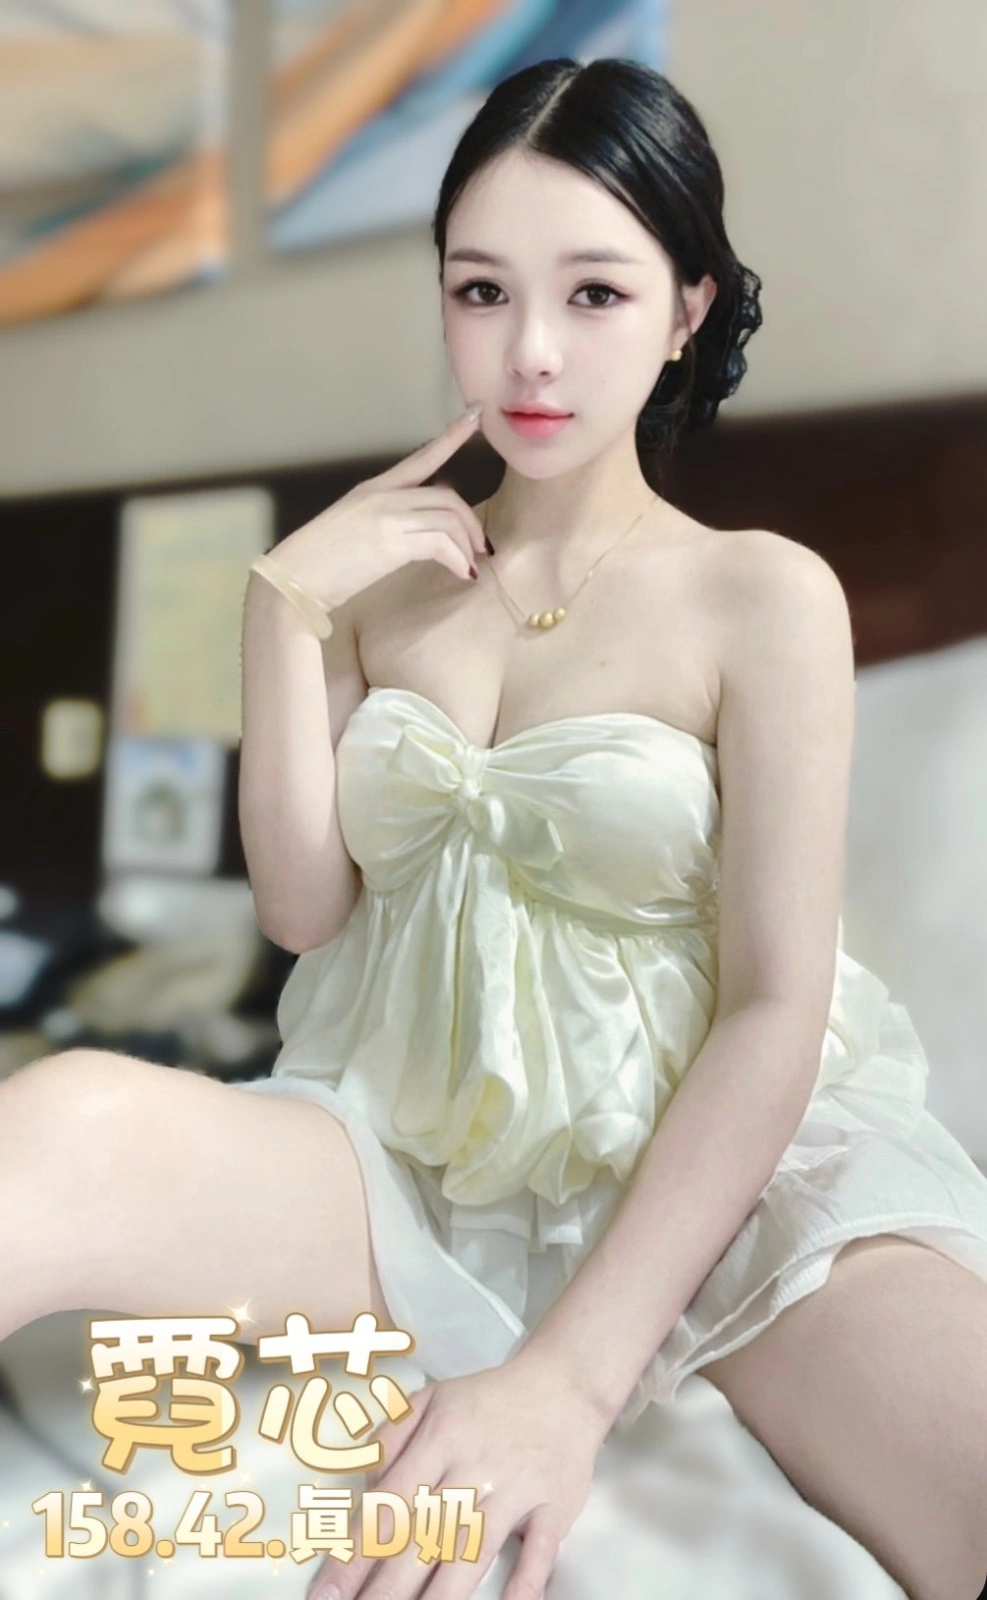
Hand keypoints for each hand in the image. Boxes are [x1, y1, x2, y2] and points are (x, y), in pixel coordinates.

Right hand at [265, 405, 488, 610]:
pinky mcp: (391, 541)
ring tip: (468, 566)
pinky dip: (458, 560)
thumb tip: (423, 528)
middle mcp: (383, 496)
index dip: (452, 437)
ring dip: (466, 546)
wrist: (295, 578)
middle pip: (448, 497)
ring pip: (449, 519)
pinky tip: (461, 573)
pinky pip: (442, 543)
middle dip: (470, 524)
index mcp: (374, 489)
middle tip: (478, 548)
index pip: (422, 458)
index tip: (475, 417)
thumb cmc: (320, 563)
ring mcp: (387, 516)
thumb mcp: (355, 529)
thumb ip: (387, 521)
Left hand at [305, 1354, 609, 1599]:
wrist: (564, 1384)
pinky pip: (539, 1553)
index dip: (354, 1554)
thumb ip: (389, 1436)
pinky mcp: (554, 1506)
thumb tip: (361, 1481)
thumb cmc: (491, 1400)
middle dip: (385, 1588)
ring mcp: (515, 1489)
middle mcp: (473, 1467)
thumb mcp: (432, 1397)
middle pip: (422, 1538)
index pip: (387, 1505)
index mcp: (439, 1438)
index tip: (327, 1592)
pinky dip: (523, 1586)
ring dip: (441, 1596)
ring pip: (472, 1551)